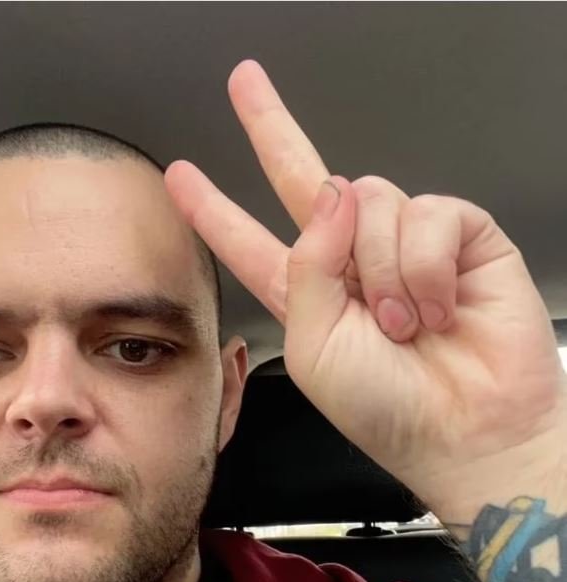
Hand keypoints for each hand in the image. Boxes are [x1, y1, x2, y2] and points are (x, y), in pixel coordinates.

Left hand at [165, 60, 566, 517]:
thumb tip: (334, 190)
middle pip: (305, 177)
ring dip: (383, 271)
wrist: (467, 432)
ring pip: (372, 199)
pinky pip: (428, 215)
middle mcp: (350, 262)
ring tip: (404, 326)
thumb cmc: (386, 408)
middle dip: (271, 126)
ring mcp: (403, 245)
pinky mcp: (460, 237)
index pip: (249, 239)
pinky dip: (427, 268)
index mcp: (306, 294)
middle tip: (245, 82)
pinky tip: (440, 309)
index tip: (182, 177)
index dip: (214, 209)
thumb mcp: (315, 347)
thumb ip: (308, 267)